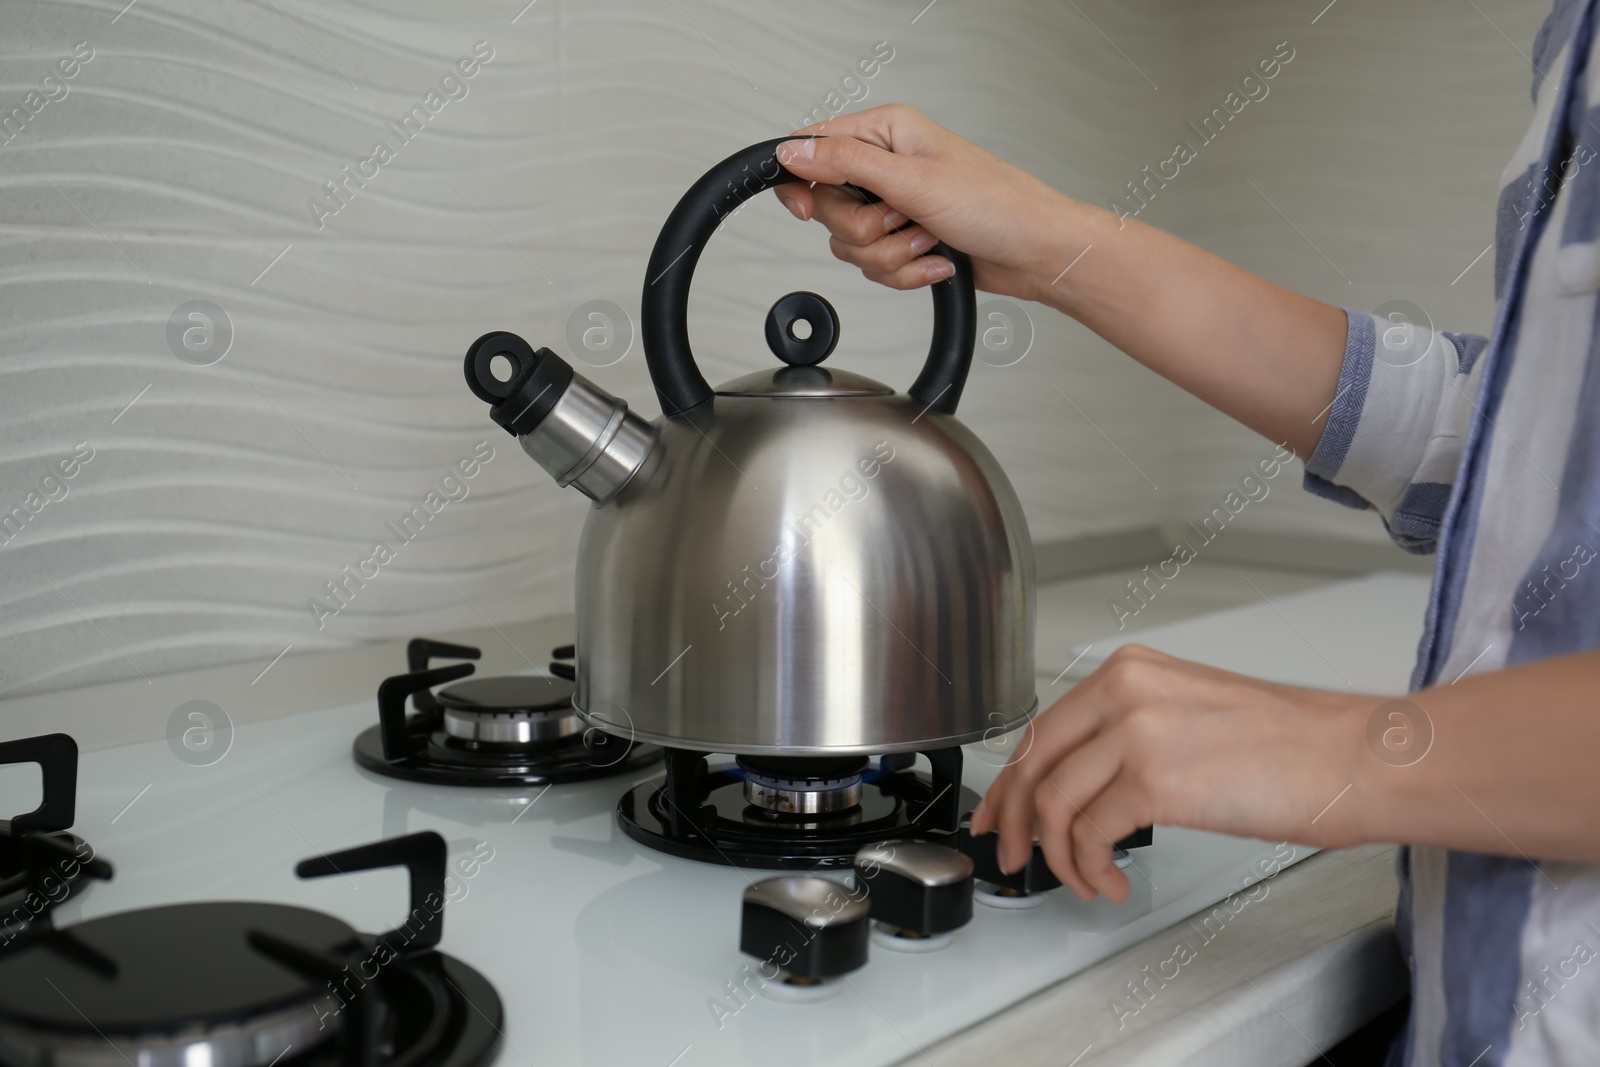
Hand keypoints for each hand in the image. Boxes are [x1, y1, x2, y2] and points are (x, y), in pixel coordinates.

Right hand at [772, 104, 1079, 298]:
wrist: (1035, 253)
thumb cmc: (997, 204)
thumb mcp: (913, 180)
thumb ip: (845, 163)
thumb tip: (791, 152)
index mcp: (886, 133)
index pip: (813, 147)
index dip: (800, 180)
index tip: (806, 210)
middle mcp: (886, 166)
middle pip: (829, 208)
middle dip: (866, 229)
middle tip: (902, 219)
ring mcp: (895, 206)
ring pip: (850, 244)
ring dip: (891, 255)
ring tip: (929, 239)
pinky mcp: (904, 241)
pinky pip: (875, 267)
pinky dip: (906, 272)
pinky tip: (937, 258)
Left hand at [969, 645, 1373, 901]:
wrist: (1355, 758)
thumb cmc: (1294, 746)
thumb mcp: (1192, 714)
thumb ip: (1132, 733)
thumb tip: (1085, 782)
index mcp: (1131, 671)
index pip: (1044, 728)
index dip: (1012, 780)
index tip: (1000, 811)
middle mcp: (1125, 691)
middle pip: (1032, 762)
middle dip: (1012, 819)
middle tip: (1012, 855)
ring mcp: (1137, 732)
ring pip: (1052, 803)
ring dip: (1058, 856)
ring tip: (1083, 881)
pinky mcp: (1155, 780)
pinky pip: (1088, 834)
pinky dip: (1090, 868)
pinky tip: (1112, 883)